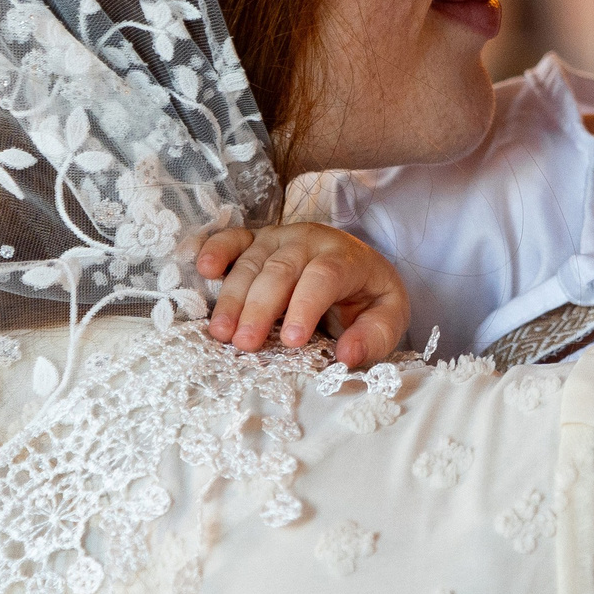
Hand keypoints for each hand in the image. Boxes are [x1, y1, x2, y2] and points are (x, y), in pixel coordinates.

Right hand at [196, 223, 408, 370]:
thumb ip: (374, 336)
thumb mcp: (388, 317)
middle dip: (261, 307)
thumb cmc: (369, 296)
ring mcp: (280, 237)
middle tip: (245, 344)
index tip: (291, 341)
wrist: (359, 267)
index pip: (324, 276)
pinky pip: (233, 239)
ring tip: (221, 332)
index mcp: (346, 257)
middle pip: (281, 269)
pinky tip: (205, 269)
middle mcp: (310, 241)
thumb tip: (347, 356)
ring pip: (252, 261)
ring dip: (234, 296)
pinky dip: (217, 250)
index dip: (306, 306)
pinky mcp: (257, 240)